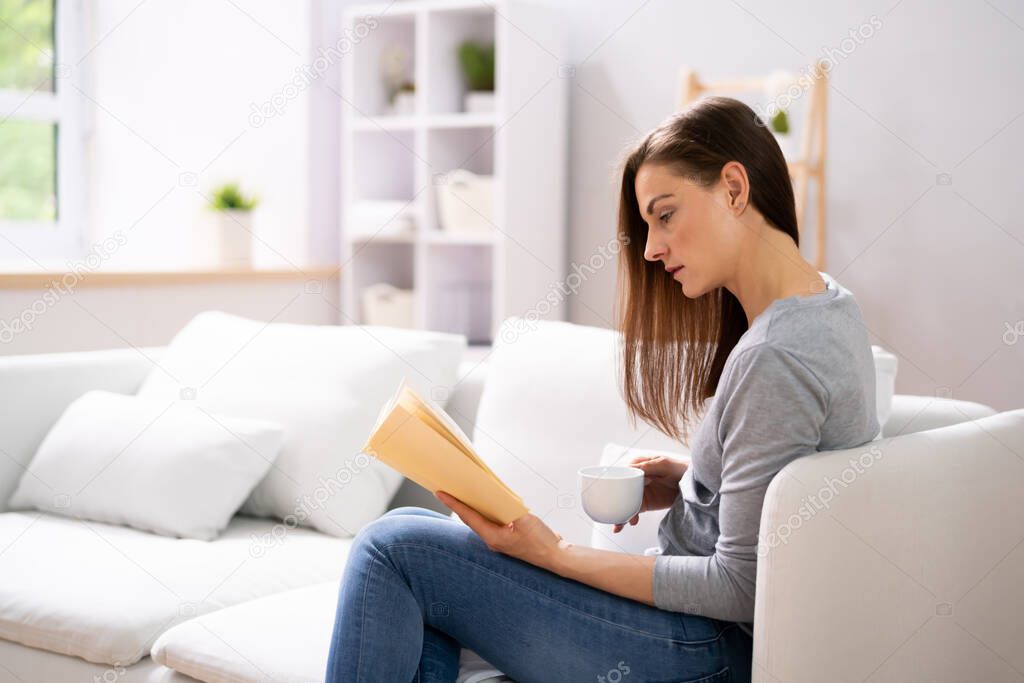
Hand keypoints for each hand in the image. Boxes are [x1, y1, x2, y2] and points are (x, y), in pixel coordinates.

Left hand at [434, 490, 565, 569]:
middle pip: (471, 519)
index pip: (469, 516)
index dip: (454, 503)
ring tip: (464, 492)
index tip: (441, 493)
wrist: (556, 556)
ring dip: (473, 507)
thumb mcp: (525, 520)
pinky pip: (492, 523)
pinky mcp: (507, 538)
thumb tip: (498, 498)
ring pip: (481, 521)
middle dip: (459, 504)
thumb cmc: (542, 542)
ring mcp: (500, 540)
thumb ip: (509, 508)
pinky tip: (489, 502)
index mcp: (493, 537)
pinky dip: (487, 511)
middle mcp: (493, 540)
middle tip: (448, 489)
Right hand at [612, 453, 688, 532]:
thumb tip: (631, 468)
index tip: (613, 493)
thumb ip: (648, 466)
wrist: (695, 484)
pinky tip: (630, 523)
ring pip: (625, 503)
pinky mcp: (645, 503)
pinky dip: (630, 518)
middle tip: (613, 514)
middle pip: (620, 490)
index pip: (622, 473)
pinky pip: (634, 511)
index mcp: (638, 465)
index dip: (616, 483)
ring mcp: (640, 492)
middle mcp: (636, 479)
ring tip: (619, 525)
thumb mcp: (665, 464)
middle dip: (615, 502)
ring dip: (620, 514)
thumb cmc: (681, 468)